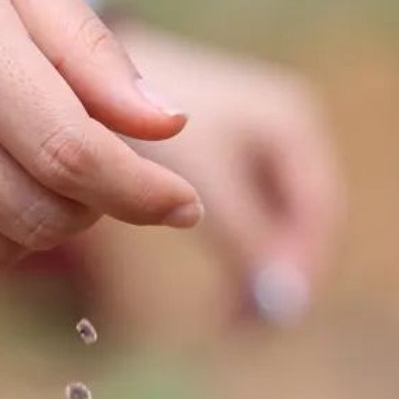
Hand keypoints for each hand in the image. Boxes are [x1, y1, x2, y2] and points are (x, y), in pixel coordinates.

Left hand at [116, 26, 342, 319]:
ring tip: (232, 321)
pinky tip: (220, 294)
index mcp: (292, 125)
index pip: (318, 212)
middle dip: (281, 275)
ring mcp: (253, 145)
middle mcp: (283, 131)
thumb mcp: (204, 178)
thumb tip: (283, 302)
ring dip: (259, 271)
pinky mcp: (220, 160)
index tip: (273, 317)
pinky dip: (239, 257)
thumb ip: (245, 235)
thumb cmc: (144, 116)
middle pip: (301, 221)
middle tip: (252, 328)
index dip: (302, 267)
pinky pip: (245, 221)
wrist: (80, 70)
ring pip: (272, 225)